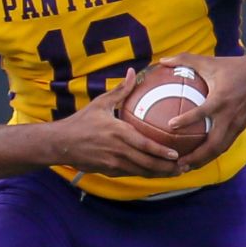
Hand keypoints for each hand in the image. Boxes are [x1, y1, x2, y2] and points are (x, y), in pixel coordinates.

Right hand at [47, 70, 184, 178]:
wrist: (61, 144)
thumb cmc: (81, 122)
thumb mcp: (101, 103)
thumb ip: (120, 90)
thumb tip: (133, 72)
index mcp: (118, 133)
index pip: (145, 145)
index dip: (162, 152)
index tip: (177, 153)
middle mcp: (118, 151)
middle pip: (148, 164)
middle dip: (168, 167)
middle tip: (184, 166)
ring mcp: (113, 164)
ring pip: (142, 172)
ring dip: (160, 174)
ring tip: (176, 172)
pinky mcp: (109, 171)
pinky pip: (131, 174)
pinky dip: (145, 174)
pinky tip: (156, 172)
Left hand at [159, 52, 245, 170]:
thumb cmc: (236, 67)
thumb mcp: (210, 61)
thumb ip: (185, 59)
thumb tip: (163, 60)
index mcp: (221, 99)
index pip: (202, 113)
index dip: (186, 120)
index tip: (170, 126)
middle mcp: (229, 116)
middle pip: (213, 144)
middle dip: (196, 157)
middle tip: (178, 164)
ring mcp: (237, 124)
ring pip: (220, 149)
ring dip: (203, 160)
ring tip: (187, 167)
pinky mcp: (241, 127)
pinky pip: (226, 144)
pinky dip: (212, 153)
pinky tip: (200, 157)